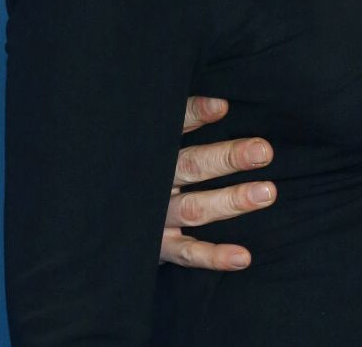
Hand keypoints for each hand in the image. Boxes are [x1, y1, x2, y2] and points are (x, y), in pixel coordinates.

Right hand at [159, 96, 275, 270]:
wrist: (94, 221)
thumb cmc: (143, 170)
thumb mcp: (155, 143)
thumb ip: (184, 124)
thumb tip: (222, 104)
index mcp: (153, 149)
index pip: (174, 125)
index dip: (196, 114)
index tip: (222, 107)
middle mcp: (152, 181)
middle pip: (191, 165)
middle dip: (228, 158)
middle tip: (264, 151)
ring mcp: (154, 216)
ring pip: (194, 208)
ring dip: (231, 200)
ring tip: (267, 192)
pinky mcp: (157, 247)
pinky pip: (187, 253)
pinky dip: (214, 256)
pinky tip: (242, 257)